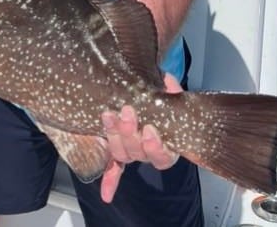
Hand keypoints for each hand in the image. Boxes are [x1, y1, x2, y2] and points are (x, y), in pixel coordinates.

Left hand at [99, 73, 181, 202]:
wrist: (144, 95)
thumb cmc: (158, 96)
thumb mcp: (166, 92)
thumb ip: (169, 90)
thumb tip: (168, 82)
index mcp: (166, 144)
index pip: (163, 156)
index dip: (156, 147)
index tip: (150, 130)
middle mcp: (147, 151)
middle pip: (138, 153)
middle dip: (131, 133)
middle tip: (127, 112)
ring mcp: (131, 151)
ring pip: (122, 153)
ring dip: (114, 137)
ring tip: (109, 114)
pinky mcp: (116, 149)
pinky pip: (113, 169)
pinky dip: (110, 182)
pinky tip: (106, 194)